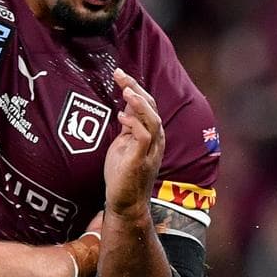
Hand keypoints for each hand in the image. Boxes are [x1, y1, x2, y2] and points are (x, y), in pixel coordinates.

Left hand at [104, 68, 162, 217]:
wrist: (125, 202)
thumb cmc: (123, 174)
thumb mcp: (124, 143)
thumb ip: (129, 125)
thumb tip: (127, 104)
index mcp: (152, 134)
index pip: (148, 104)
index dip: (135, 87)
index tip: (120, 74)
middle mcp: (156, 140)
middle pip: (151, 107)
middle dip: (136, 88)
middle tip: (120, 75)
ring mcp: (151, 150)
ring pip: (153, 120)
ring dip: (139, 104)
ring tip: (126, 91)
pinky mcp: (142, 160)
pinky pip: (144, 137)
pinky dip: (134, 124)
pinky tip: (122, 117)